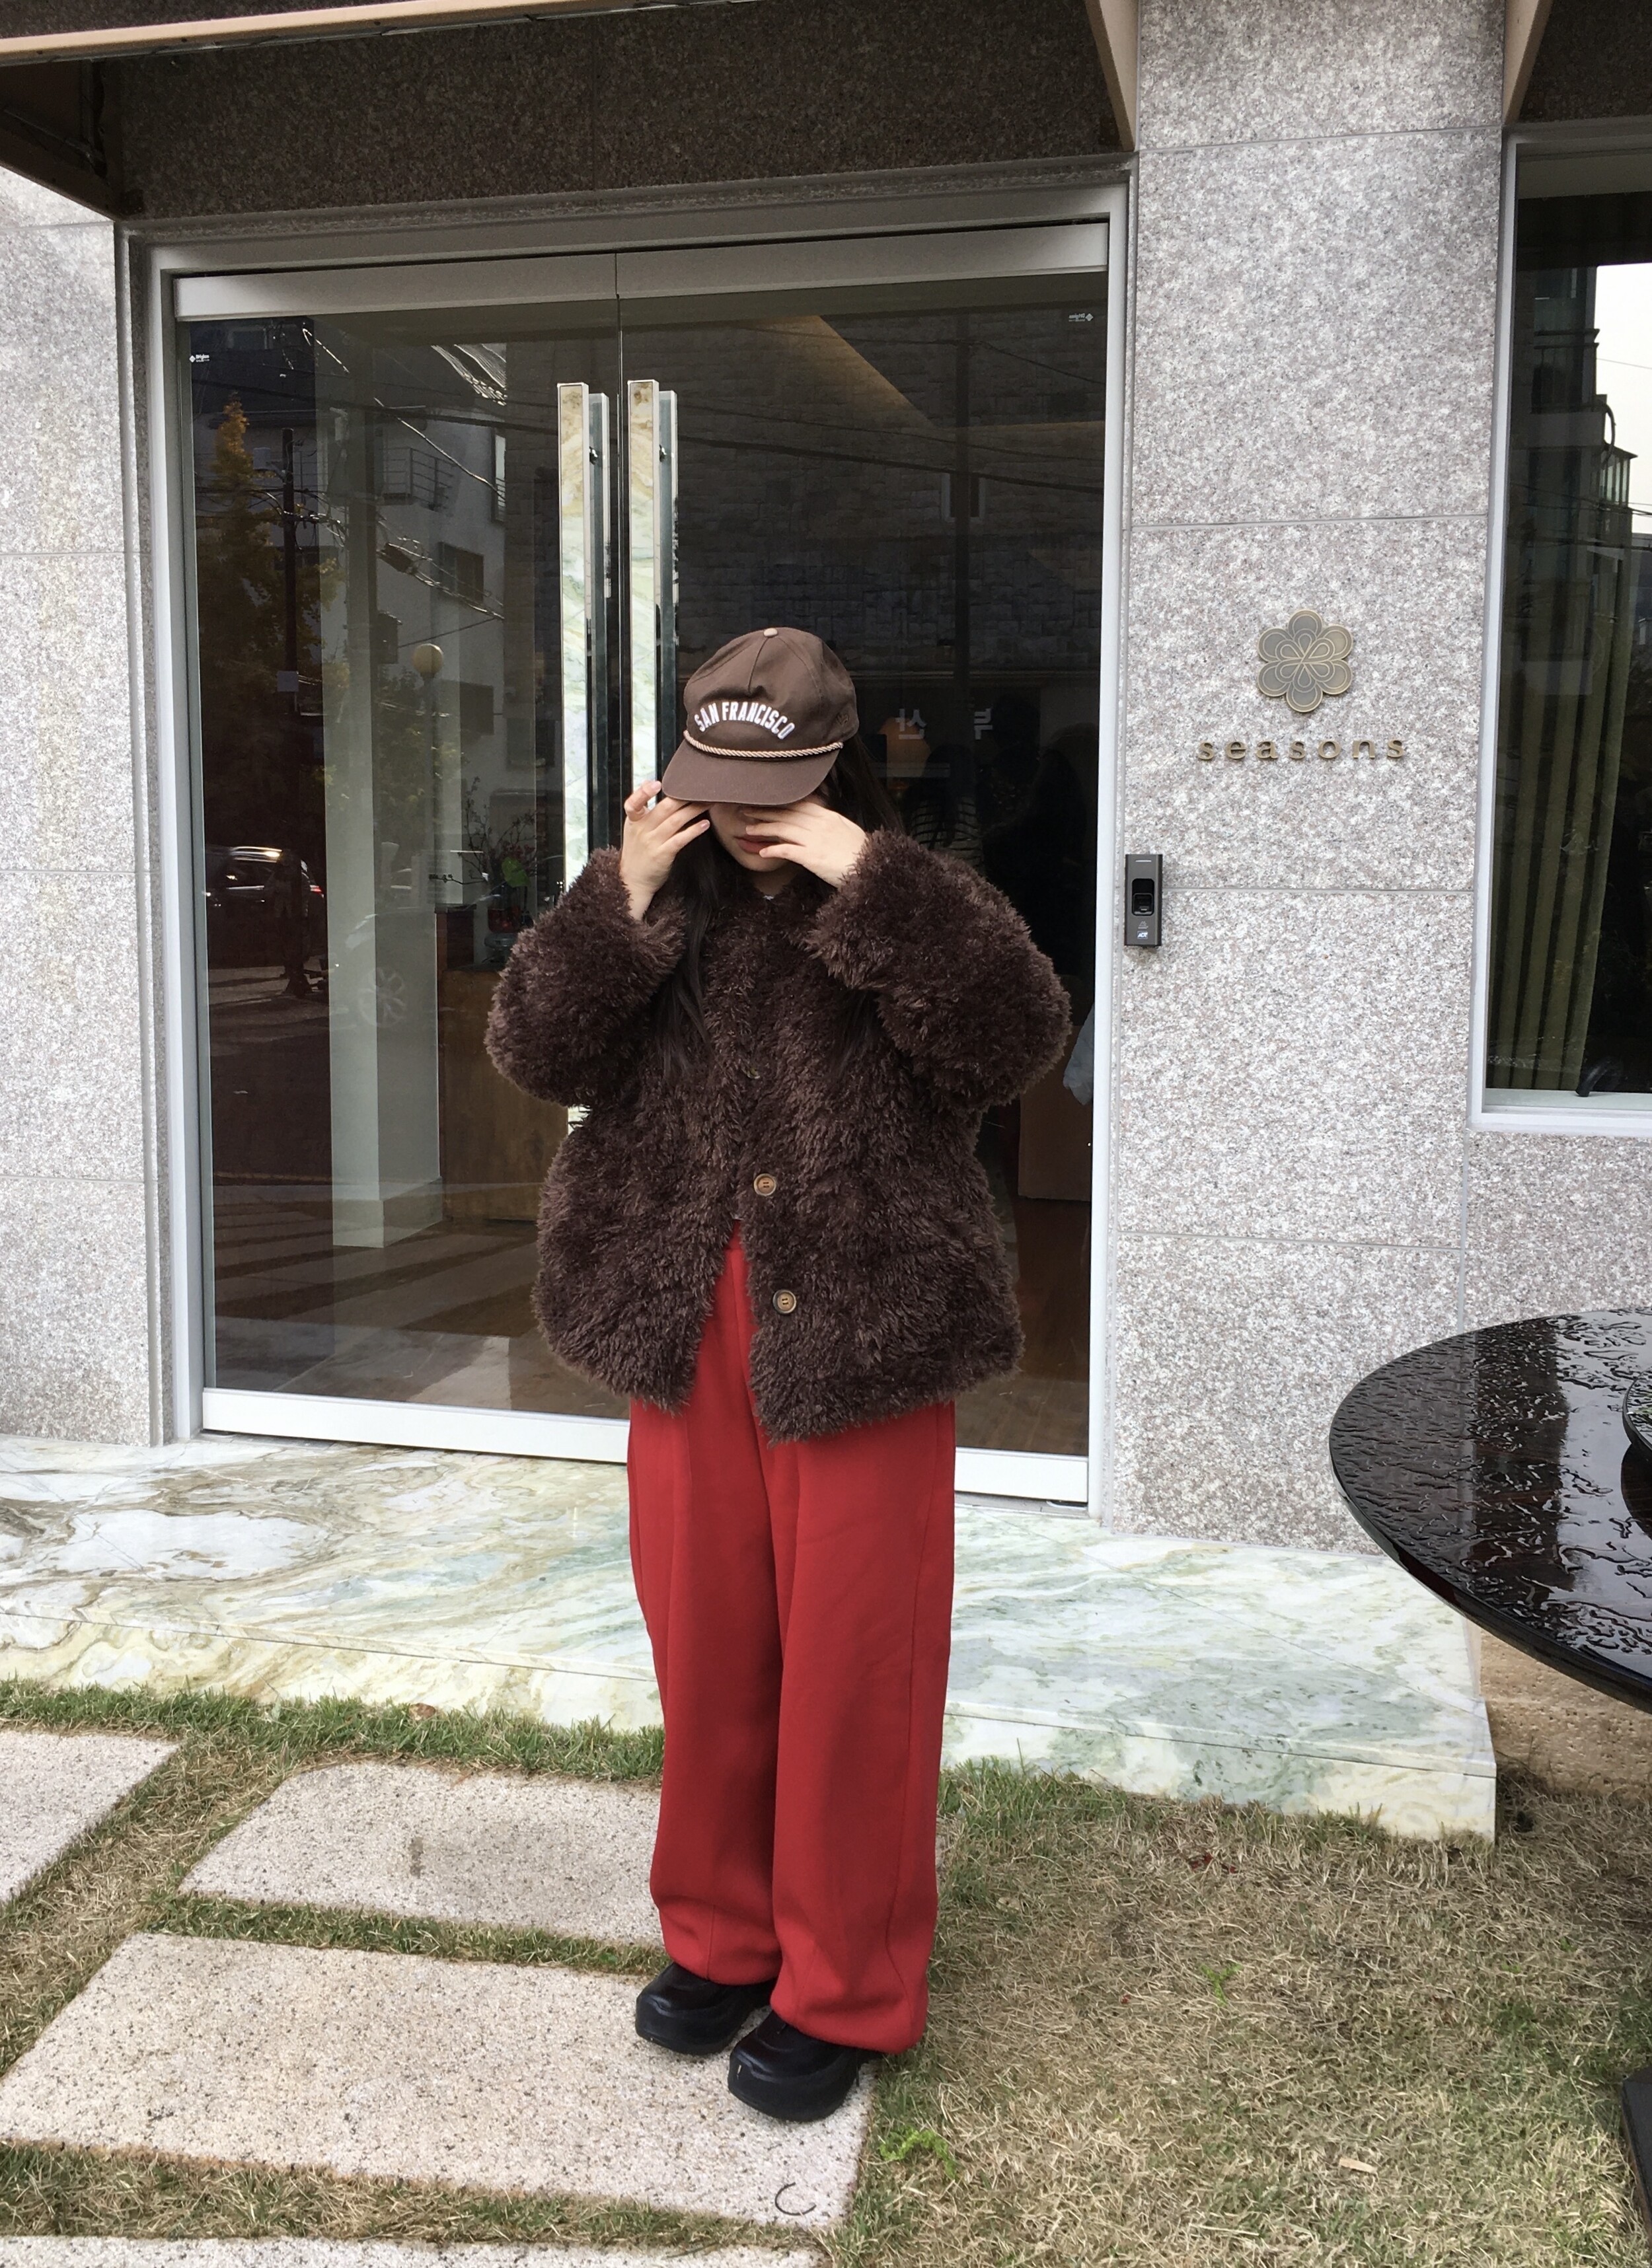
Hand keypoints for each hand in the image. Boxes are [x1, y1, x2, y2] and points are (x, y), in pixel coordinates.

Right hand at [619, 781, 708, 919]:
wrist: (633, 881)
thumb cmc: (637, 853)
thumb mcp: (633, 828)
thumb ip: (642, 808)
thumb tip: (649, 783)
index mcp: (634, 821)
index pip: (633, 803)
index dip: (644, 792)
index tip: (656, 784)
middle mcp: (642, 830)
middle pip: (664, 809)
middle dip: (684, 797)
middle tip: (700, 789)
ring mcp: (653, 842)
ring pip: (675, 821)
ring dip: (694, 810)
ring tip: (708, 803)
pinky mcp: (663, 855)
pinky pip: (680, 840)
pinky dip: (693, 830)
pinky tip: (704, 824)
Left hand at [740, 799, 867, 888]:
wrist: (872, 868)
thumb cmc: (861, 853)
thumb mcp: (847, 829)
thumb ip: (830, 821)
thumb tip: (818, 816)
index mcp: (828, 816)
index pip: (798, 804)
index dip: (779, 803)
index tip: (765, 802)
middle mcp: (820, 824)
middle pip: (786, 814)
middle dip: (765, 811)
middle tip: (747, 810)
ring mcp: (816, 840)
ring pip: (783, 829)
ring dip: (763, 828)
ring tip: (749, 829)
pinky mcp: (813, 857)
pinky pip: (787, 850)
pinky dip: (773, 850)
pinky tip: (762, 852)